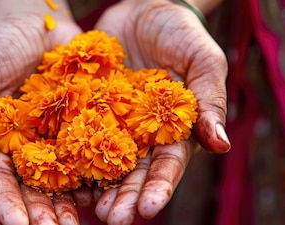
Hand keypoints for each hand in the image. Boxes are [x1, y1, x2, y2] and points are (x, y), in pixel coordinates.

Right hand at [0, 0, 84, 222]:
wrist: (38, 22)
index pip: (0, 182)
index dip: (8, 204)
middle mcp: (32, 150)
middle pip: (37, 190)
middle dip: (45, 214)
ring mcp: (62, 140)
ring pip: (69, 179)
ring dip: (75, 203)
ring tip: (85, 222)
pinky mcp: (89, 125)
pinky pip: (98, 151)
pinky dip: (104, 172)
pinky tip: (112, 190)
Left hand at [93, 0, 229, 222]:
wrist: (144, 6)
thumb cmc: (182, 32)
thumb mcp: (204, 61)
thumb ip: (210, 101)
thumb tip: (221, 145)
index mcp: (175, 130)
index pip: (169, 164)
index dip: (159, 187)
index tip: (147, 209)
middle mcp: (144, 135)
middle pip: (135, 173)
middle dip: (126, 197)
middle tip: (114, 219)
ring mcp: (115, 124)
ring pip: (106, 162)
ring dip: (99, 187)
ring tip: (91, 211)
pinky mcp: (90, 110)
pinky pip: (79, 135)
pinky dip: (73, 157)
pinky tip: (63, 178)